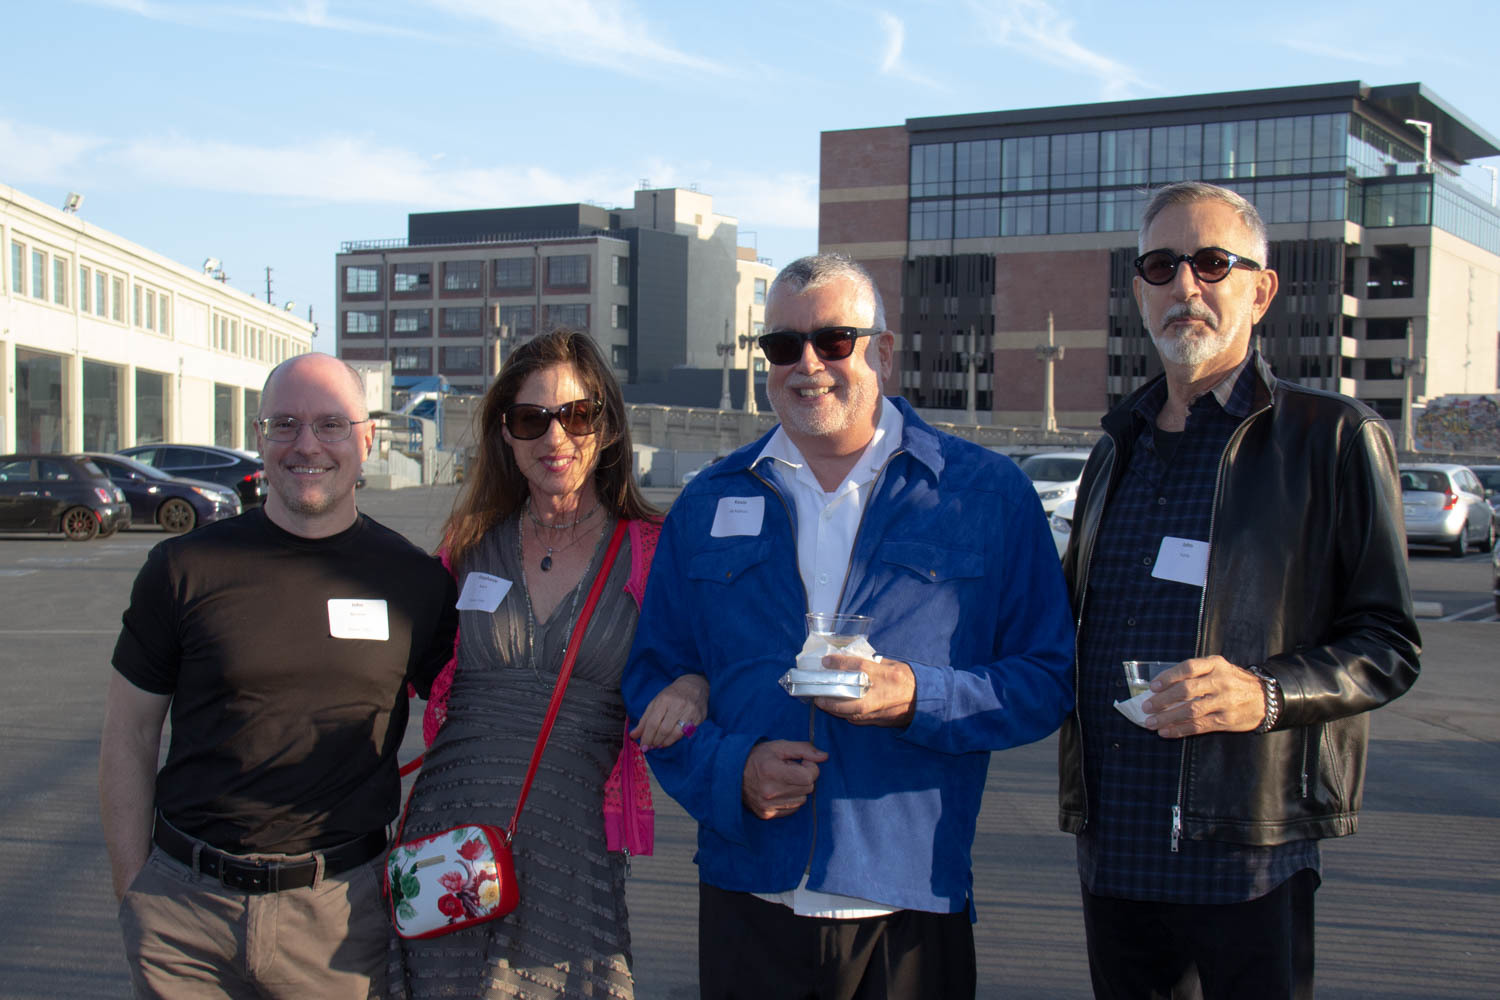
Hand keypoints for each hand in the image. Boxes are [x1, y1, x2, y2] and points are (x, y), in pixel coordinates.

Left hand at [631, 674, 708, 748]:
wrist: (694, 685)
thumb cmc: (671, 695)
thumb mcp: (655, 703)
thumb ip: (644, 720)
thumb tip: (633, 735)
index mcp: (664, 700)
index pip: (653, 723)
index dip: (647, 737)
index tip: (642, 746)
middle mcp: (678, 705)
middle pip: (664, 730)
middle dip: (655, 741)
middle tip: (651, 746)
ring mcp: (690, 711)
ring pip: (676, 734)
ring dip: (665, 743)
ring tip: (659, 744)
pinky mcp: (699, 717)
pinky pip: (686, 733)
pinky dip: (676, 739)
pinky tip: (670, 740)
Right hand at [742, 740, 826, 819]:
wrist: (732, 773)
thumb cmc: (757, 756)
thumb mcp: (779, 746)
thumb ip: (804, 749)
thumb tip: (825, 757)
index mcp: (772, 772)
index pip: (809, 776)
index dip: (810, 767)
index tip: (801, 762)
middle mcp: (770, 792)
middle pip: (807, 788)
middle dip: (804, 777)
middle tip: (790, 770)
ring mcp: (768, 806)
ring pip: (802, 800)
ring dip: (798, 789)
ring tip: (783, 780)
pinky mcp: (767, 814)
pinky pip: (792, 809)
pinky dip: (790, 799)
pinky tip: (780, 790)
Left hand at [812, 654, 916, 726]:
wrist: (925, 702)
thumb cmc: (908, 680)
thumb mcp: (893, 665)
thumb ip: (874, 663)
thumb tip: (851, 659)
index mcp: (886, 675)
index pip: (858, 666)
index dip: (839, 663)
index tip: (826, 661)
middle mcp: (881, 694)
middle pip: (848, 697)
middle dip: (829, 697)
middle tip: (816, 693)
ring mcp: (879, 710)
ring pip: (850, 713)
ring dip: (833, 709)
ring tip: (821, 702)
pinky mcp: (878, 721)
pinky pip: (857, 720)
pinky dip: (845, 715)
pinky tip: (836, 710)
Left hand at [1142, 655, 1266, 737]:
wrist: (1266, 698)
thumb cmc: (1234, 681)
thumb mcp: (1219, 668)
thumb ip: (1195, 673)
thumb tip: (1161, 686)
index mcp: (1216, 664)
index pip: (1188, 668)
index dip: (1168, 677)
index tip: (1153, 687)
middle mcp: (1221, 681)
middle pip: (1186, 690)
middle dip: (1162, 700)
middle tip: (1146, 707)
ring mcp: (1224, 702)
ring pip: (1190, 711)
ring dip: (1167, 718)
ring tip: (1151, 723)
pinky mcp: (1226, 720)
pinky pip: (1199, 726)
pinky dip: (1179, 730)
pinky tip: (1166, 732)